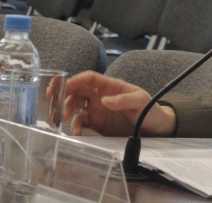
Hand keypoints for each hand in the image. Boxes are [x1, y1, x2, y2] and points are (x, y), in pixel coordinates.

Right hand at [62, 71, 176, 136]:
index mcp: (111, 86)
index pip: (90, 78)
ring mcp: (97, 110)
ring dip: (66, 110)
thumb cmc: (150, 109)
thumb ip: (124, 99)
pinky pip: (80, 122)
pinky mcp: (97, 124)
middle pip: (77, 90)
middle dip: (64, 94)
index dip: (76, 79)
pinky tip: (77, 132)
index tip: (64, 85)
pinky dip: (75, 126)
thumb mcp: (141, 101)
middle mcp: (101, 96)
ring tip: (63, 119)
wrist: (155, 128)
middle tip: (56, 105)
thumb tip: (104, 101)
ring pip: (75, 105)